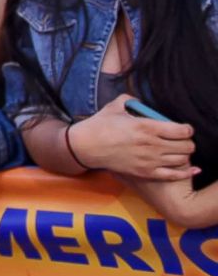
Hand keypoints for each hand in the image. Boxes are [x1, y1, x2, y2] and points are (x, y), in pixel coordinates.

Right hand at [69, 94, 196, 180]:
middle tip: (181, 140)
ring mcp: (149, 161)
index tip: (183, 128)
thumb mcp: (115, 106)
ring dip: (184, 155)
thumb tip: (141, 102)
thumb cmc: (99, 125)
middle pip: (186, 146)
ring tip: (178, 151)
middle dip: (187, 142)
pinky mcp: (144, 173)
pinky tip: (190, 169)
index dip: (187, 129)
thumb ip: (131, 100)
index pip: (182, 130)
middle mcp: (151, 145)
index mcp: (146, 126)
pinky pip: (173, 175)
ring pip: (182, 160)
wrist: (84, 147)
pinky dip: (184, 172)